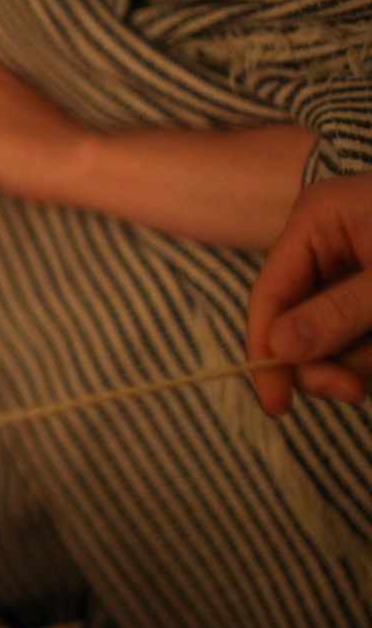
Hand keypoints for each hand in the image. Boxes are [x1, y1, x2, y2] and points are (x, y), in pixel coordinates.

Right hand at [247, 174, 371, 413]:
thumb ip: (339, 314)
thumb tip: (280, 351)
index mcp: (319, 222)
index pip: (270, 294)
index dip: (266, 349)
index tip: (277, 404)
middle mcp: (330, 243)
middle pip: (299, 321)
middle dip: (328, 359)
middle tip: (357, 390)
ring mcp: (358, 267)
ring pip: (337, 335)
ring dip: (366, 358)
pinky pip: (366, 333)